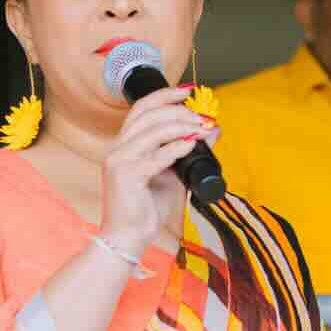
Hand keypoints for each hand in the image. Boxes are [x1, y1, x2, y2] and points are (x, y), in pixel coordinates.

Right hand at [98, 85, 216, 252]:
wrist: (128, 238)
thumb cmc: (145, 209)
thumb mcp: (173, 175)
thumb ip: (187, 152)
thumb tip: (212, 130)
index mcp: (125, 145)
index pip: (142, 109)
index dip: (164, 95)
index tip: (188, 91)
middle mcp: (118, 148)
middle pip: (148, 113)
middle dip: (179, 110)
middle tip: (203, 115)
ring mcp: (119, 160)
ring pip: (153, 130)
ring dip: (183, 125)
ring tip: (203, 128)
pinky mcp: (126, 175)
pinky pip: (156, 155)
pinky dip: (177, 147)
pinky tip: (192, 144)